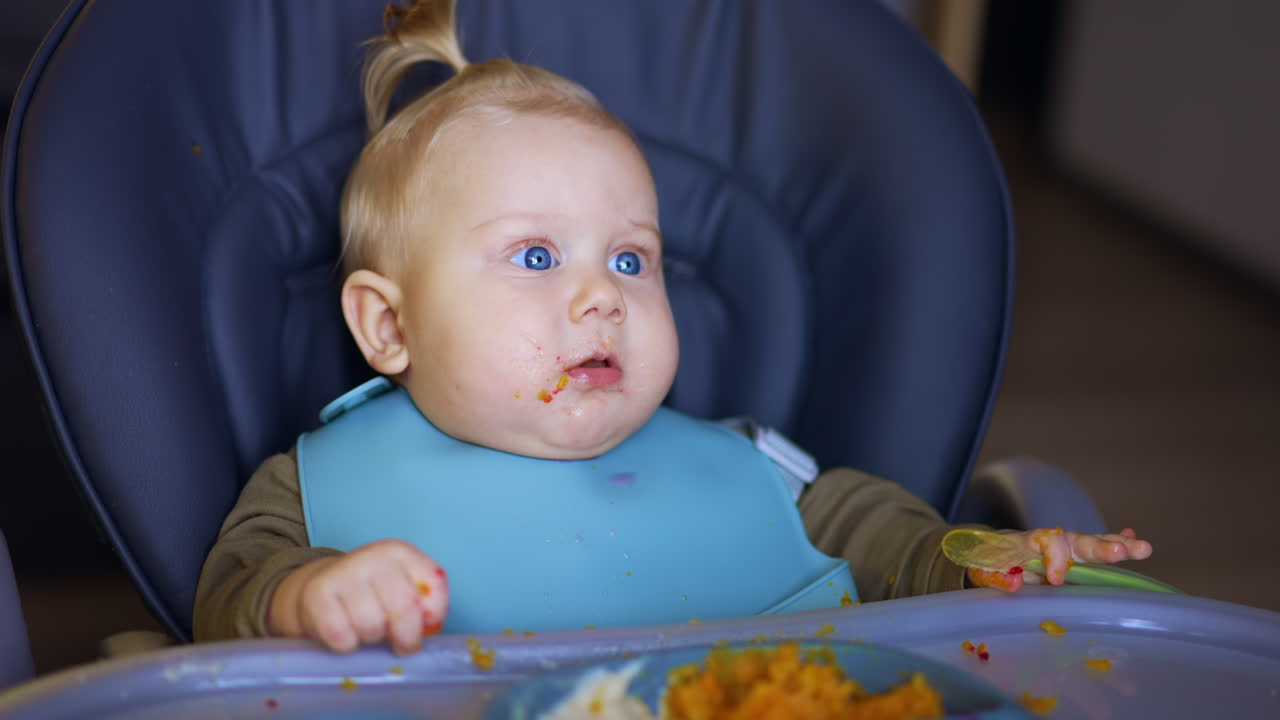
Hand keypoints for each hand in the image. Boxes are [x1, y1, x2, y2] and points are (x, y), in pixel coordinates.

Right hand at [268, 539, 448, 654]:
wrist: (323, 589)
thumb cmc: (373, 597)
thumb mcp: (403, 591)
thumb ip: (426, 605)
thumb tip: (430, 626)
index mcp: (401, 553)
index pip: (433, 584)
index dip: (434, 615)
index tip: (426, 628)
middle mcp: (373, 556)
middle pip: (404, 606)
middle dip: (406, 636)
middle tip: (400, 645)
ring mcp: (344, 572)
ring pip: (371, 624)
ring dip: (372, 639)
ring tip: (367, 631)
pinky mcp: (317, 593)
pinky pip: (341, 634)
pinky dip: (346, 645)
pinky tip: (345, 635)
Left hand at [966, 527, 1152, 591]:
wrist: (991, 554)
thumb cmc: (990, 564)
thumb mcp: (987, 571)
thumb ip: (999, 576)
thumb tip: (1014, 582)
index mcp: (1027, 543)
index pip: (1045, 542)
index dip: (1053, 559)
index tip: (1056, 579)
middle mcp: (1051, 541)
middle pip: (1076, 541)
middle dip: (1099, 548)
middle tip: (1121, 551)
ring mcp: (1065, 548)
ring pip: (1092, 544)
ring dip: (1118, 545)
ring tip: (1144, 548)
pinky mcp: (1075, 557)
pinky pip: (1096, 550)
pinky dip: (1115, 542)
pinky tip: (1136, 540)